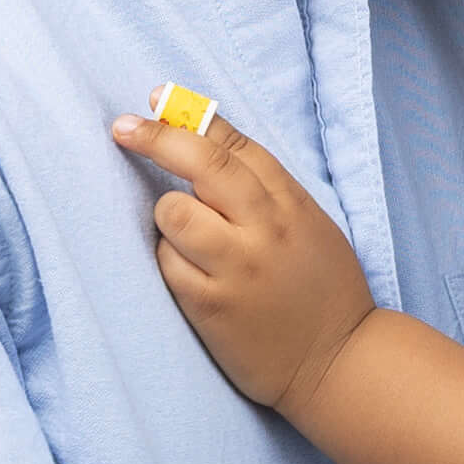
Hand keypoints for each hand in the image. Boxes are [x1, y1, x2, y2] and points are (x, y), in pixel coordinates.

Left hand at [115, 107, 375, 412]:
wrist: (340, 364)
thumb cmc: (320, 290)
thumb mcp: (308, 225)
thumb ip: (264, 187)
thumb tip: (203, 137)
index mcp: (291, 204)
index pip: (234, 144)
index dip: (188, 116)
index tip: (154, 99)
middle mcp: (266, 230)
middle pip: (201, 164)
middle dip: (155, 138)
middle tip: (123, 129)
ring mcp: (238, 268)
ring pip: (173, 213)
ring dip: (168, 217)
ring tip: (187, 237)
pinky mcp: (213, 307)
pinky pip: (168, 263)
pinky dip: (171, 262)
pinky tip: (192, 275)